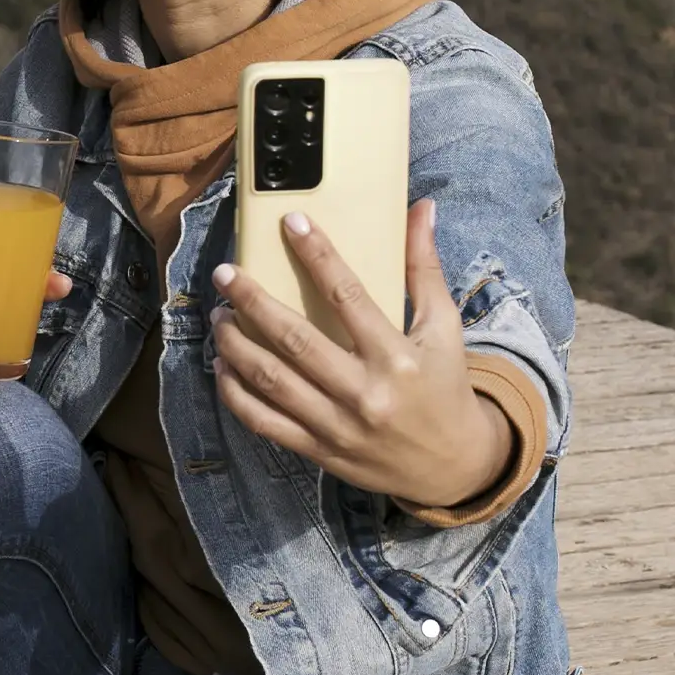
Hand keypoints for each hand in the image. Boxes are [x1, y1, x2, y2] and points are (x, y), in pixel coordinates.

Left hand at [209, 199, 508, 506]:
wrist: (454, 465)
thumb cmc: (445, 387)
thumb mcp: (444, 328)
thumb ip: (424, 269)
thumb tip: (422, 209)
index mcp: (396, 357)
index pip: (348, 295)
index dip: (317, 255)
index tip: (290, 224)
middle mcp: (364, 393)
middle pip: (294, 339)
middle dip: (252, 302)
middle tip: (225, 275)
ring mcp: (337, 425)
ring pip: (271, 381)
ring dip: (235, 345)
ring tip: (220, 316)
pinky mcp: (319, 450)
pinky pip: (264, 422)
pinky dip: (235, 393)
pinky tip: (222, 365)